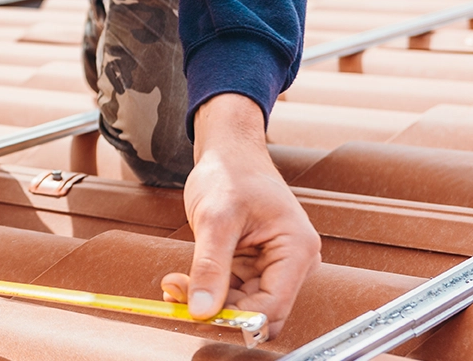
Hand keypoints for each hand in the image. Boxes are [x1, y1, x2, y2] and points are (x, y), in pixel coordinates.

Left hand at [160, 94, 320, 337]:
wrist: (228, 153)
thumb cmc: (231, 173)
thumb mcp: (215, 219)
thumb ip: (210, 267)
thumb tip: (202, 310)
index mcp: (297, 249)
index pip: (273, 306)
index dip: (237, 317)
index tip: (199, 313)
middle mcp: (293, 263)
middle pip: (260, 312)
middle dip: (220, 310)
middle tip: (179, 295)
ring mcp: (274, 267)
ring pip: (242, 307)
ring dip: (208, 301)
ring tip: (175, 283)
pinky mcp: (254, 267)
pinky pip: (232, 294)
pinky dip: (207, 292)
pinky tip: (183, 281)